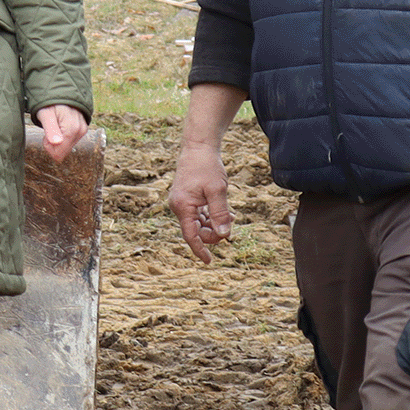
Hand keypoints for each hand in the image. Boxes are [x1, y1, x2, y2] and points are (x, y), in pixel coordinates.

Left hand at [34, 105, 87, 164]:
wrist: (60, 90)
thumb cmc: (50, 102)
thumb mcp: (46, 114)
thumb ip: (51, 129)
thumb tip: (57, 143)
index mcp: (72, 129)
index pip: (58, 154)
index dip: (48, 146)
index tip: (45, 134)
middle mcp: (80, 131)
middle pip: (63, 152)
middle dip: (53, 143)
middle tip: (49, 128)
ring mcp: (82, 130)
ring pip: (66, 147)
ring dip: (58, 139)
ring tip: (54, 124)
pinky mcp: (82, 129)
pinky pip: (70, 141)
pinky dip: (63, 136)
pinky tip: (60, 124)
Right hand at [166, 141, 233, 263]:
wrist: (198, 147)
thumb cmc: (207, 166)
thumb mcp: (217, 190)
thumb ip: (219, 213)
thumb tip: (224, 235)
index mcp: (183, 206)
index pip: (191, 236)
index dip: (200, 250)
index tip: (209, 261)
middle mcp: (179, 207)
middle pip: (196, 231)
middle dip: (214, 232)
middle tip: (230, 222)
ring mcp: (182, 203)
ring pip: (199, 223)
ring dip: (214, 223)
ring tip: (230, 214)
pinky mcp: (187, 198)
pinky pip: (199, 214)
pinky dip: (211, 216)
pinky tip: (224, 211)